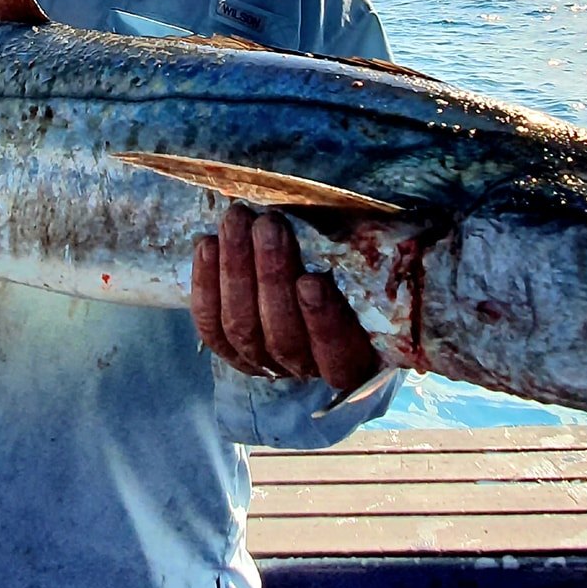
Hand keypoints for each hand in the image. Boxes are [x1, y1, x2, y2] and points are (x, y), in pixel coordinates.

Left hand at [191, 204, 380, 391]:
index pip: (336, 354)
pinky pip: (210, 325)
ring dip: (236, 270)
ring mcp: (263, 361)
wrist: (322, 295)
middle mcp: (305, 367)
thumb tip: (380, 219)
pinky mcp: (229, 349)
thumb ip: (370, 258)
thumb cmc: (358, 281)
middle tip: (269, 225)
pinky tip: (207, 244)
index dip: (321, 322)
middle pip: (282, 335)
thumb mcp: (373, 276)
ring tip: (239, 221)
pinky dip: (206, 284)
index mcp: (353, 360)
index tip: (312, 281)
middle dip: (271, 276)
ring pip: (242, 327)